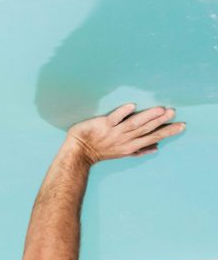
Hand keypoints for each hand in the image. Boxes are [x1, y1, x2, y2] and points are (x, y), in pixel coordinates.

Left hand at [67, 104, 185, 163]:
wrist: (78, 153)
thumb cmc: (100, 151)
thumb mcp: (121, 153)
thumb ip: (138, 151)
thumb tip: (156, 148)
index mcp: (130, 146)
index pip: (152, 138)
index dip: (166, 132)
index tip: (181, 126)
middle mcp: (124, 139)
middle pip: (145, 130)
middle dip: (160, 122)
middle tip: (173, 112)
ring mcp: (114, 132)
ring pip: (134, 124)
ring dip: (147, 117)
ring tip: (160, 110)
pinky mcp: (102, 125)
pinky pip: (114, 118)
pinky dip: (122, 112)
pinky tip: (132, 106)